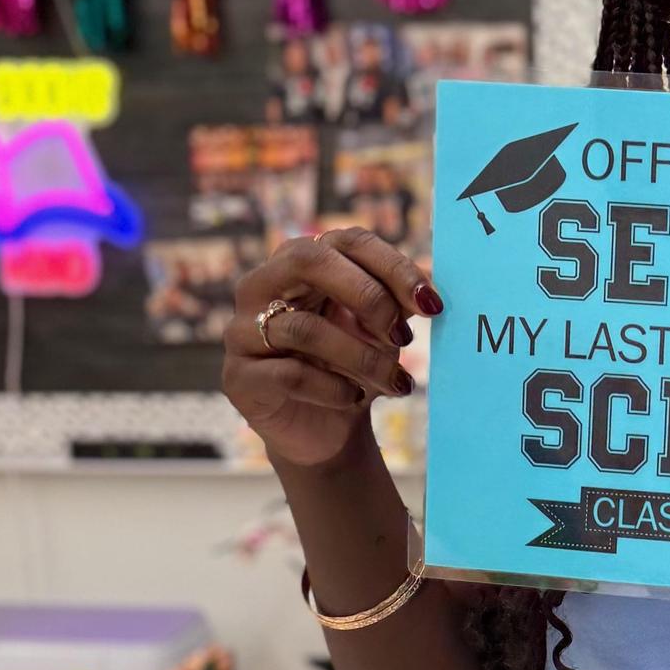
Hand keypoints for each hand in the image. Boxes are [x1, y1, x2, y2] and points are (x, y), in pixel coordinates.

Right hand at [220, 228, 443, 465]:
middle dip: (367, 296)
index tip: (431, 302)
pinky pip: (290, 374)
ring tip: (395, 381)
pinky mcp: (239, 377)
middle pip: (308, 261)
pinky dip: (333, 388)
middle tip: (404, 336)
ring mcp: (243, 330)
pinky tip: (354, 398)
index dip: (392, 265)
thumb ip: (399, 303)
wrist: (327, 428)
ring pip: (304, 328)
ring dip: (361, 357)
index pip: (347, 241)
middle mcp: (263, 285)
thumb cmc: (355, 364)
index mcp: (302, 262)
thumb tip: (427, 287)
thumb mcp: (383, 328)